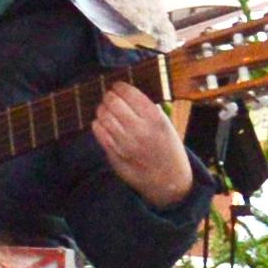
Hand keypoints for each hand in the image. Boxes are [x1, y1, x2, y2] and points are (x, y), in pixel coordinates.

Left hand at [91, 83, 197, 208]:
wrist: (169, 180)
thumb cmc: (167, 148)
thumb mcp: (166, 125)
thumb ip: (148, 108)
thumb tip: (126, 92)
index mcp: (155, 118)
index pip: (129, 93)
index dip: (119, 87)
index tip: (117, 87)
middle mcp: (140, 130)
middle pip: (113, 102)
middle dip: (108, 96)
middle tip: (109, 97)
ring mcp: (125, 144)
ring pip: (103, 116)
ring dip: (102, 109)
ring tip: (105, 109)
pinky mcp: (115, 155)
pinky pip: (99, 132)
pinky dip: (98, 124)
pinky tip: (103, 123)